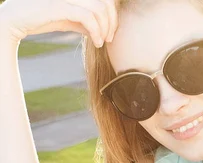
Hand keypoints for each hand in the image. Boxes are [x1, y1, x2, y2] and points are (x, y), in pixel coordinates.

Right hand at [0, 0, 117, 46]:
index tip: (111, 31)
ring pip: (99, 8)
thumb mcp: (66, 18)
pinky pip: (87, 17)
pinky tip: (96, 42)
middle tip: (109, 38)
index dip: (112, 12)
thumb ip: (82, 20)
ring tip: (101, 42)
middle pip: (104, 0)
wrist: (13, 21)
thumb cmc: (40, 19)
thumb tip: (101, 28)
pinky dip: (96, 31)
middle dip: (112, 21)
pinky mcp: (58, 5)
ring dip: (105, 28)